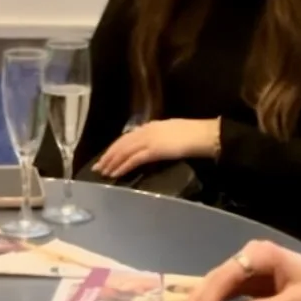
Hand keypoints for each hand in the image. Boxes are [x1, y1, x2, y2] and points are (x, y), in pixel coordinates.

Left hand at [92, 118, 218, 179]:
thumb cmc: (192, 135)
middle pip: (121, 144)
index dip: (114, 147)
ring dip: (112, 163)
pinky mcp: (154, 150)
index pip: (127, 137)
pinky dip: (123, 166)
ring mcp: (149, 140)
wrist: (203, 134)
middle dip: (108, 156)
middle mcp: (146, 131)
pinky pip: (134, 160)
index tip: (106, 156)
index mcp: (150, 126)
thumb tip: (149, 147)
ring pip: (124, 152)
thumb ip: (158, 138)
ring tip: (103, 172)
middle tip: (97, 167)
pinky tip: (116, 173)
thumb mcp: (170, 132)